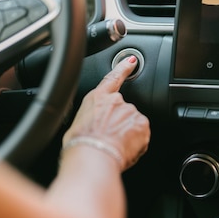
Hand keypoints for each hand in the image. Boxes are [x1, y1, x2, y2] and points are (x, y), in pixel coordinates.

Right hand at [62, 56, 149, 170]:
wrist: (93, 156)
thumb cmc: (80, 145)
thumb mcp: (76, 127)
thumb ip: (90, 120)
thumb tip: (91, 127)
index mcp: (98, 98)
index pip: (113, 78)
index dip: (123, 68)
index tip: (132, 61)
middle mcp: (116, 101)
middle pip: (123, 111)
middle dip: (120, 125)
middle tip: (110, 141)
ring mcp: (131, 112)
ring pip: (133, 124)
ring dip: (128, 135)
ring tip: (115, 148)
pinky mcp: (142, 125)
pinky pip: (142, 135)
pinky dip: (136, 143)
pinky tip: (125, 151)